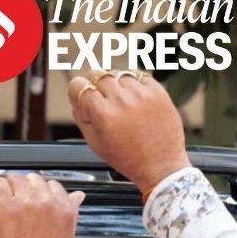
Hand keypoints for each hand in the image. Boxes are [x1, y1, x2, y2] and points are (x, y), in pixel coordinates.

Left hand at [0, 173, 83, 237]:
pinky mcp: (6, 207)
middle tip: (12, 206)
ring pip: (15, 179)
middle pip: (33, 179)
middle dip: (21, 190)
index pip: (54, 186)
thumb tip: (77, 197)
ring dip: (6, 190)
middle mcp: (48, 203)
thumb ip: (71, 214)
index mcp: (65, 210)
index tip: (27, 204)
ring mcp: (27, 203)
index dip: (37, 194)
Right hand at [68, 71, 190, 192]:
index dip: (76, 88)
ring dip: (114, 82)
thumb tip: (76, 96)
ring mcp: (142, 94)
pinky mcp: (159, 92)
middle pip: (99, 75)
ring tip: (118, 96)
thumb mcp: (94, 142)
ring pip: (119, 74)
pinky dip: (133, 82)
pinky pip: (139, 76)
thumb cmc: (126, 157)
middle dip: (94, 82)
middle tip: (97, 93)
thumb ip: (80, 116)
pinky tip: (133, 95)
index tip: (79, 90)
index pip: (80, 85)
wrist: (160, 164)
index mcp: (103, 115)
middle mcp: (122, 101)